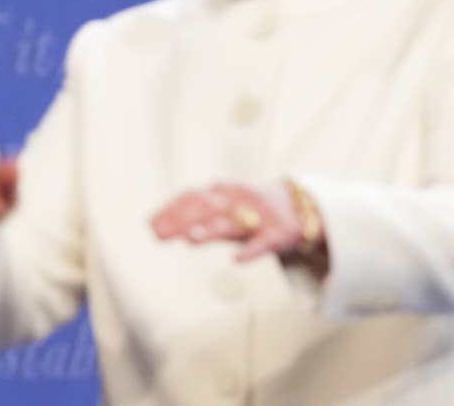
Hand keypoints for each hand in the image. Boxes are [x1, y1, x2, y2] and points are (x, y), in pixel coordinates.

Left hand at [151, 181, 322, 265]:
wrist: (302, 208)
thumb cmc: (254, 210)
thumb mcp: (225, 208)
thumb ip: (195, 214)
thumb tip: (155, 224)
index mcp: (226, 193)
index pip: (195, 197)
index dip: (173, 209)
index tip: (151, 223)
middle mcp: (241, 201)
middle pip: (209, 209)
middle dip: (183, 220)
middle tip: (159, 234)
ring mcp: (260, 217)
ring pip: (234, 223)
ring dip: (212, 229)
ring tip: (191, 239)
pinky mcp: (278, 234)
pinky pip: (264, 243)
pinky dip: (251, 250)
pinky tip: (237, 260)